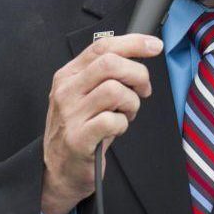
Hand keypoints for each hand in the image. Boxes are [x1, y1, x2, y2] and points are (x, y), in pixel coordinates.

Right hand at [41, 33, 161, 213]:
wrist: (59, 171)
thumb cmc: (79, 130)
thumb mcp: (86, 96)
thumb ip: (105, 75)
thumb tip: (139, 57)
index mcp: (68, 75)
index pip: (101, 46)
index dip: (132, 43)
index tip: (154, 46)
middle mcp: (66, 91)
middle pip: (110, 63)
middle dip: (137, 74)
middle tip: (143, 90)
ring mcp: (70, 114)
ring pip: (114, 90)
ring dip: (131, 102)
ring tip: (126, 113)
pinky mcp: (78, 138)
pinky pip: (112, 120)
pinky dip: (123, 124)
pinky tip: (117, 129)